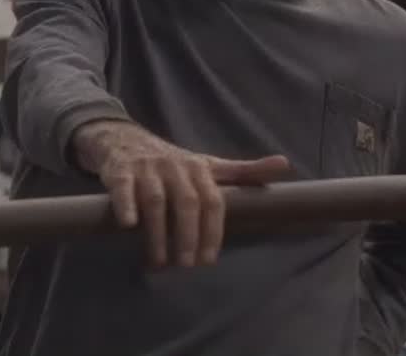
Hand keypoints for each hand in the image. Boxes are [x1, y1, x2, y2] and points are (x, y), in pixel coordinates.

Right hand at [71, 119, 291, 268]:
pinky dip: (126, 206)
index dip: (213, 231)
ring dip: (158, 234)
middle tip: (186, 265)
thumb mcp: (209, 165)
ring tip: (159, 262)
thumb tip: (284, 165)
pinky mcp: (120, 171)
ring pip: (156, 201)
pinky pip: (123, 188)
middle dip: (189, 236)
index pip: (213, 201)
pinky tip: (129, 226)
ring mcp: (147, 169)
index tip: (209, 259)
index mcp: (200, 168)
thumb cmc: (173, 163)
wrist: (126, 140)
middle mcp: (175, 167)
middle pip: (187, 202)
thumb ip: (243, 171)